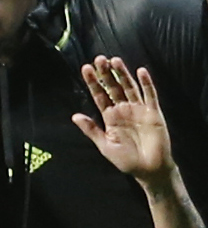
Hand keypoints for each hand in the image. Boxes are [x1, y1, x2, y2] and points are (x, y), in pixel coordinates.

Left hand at [75, 58, 173, 186]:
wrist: (148, 169)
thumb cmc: (126, 160)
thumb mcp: (104, 145)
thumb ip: (91, 129)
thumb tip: (74, 115)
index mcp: (110, 116)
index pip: (99, 95)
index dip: (93, 82)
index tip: (85, 68)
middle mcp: (123, 110)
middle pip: (113, 87)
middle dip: (106, 74)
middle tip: (99, 59)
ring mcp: (139, 110)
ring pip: (130, 87)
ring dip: (123, 74)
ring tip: (114, 60)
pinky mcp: (153, 113)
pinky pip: (150, 95)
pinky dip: (146, 83)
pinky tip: (140, 71)